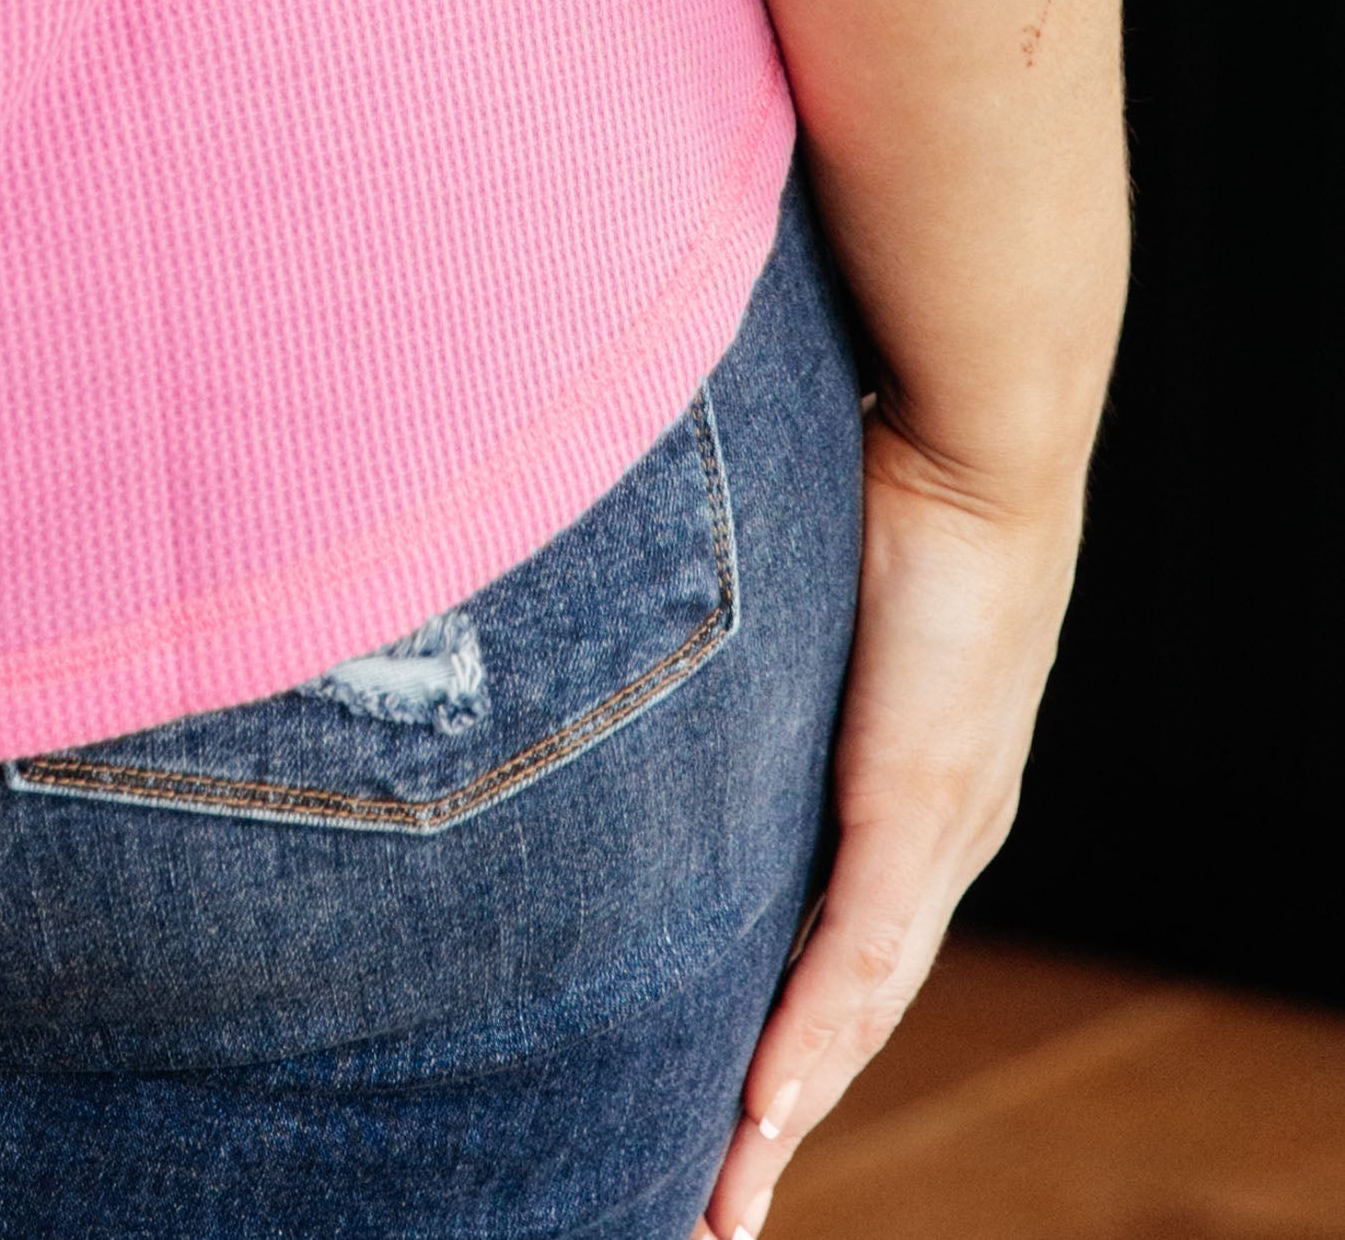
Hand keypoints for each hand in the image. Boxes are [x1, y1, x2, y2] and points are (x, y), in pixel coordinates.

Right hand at [703, 420, 1086, 1231]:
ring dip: (781, 1110)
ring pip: (849, 1011)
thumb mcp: (782, 581)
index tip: (723, 1116)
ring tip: (724, 1195)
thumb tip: (617, 600)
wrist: (973, 428)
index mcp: (907, 787)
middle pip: (845, 1011)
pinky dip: (804, 1036)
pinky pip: (854, 952)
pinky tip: (761, 1106)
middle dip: (774, 1114)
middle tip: (713, 1202)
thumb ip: (715, 623)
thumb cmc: (871, 469)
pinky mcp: (917, 804)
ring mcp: (931, 829)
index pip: (836, 943)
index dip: (779, 1037)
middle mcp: (933, 833)